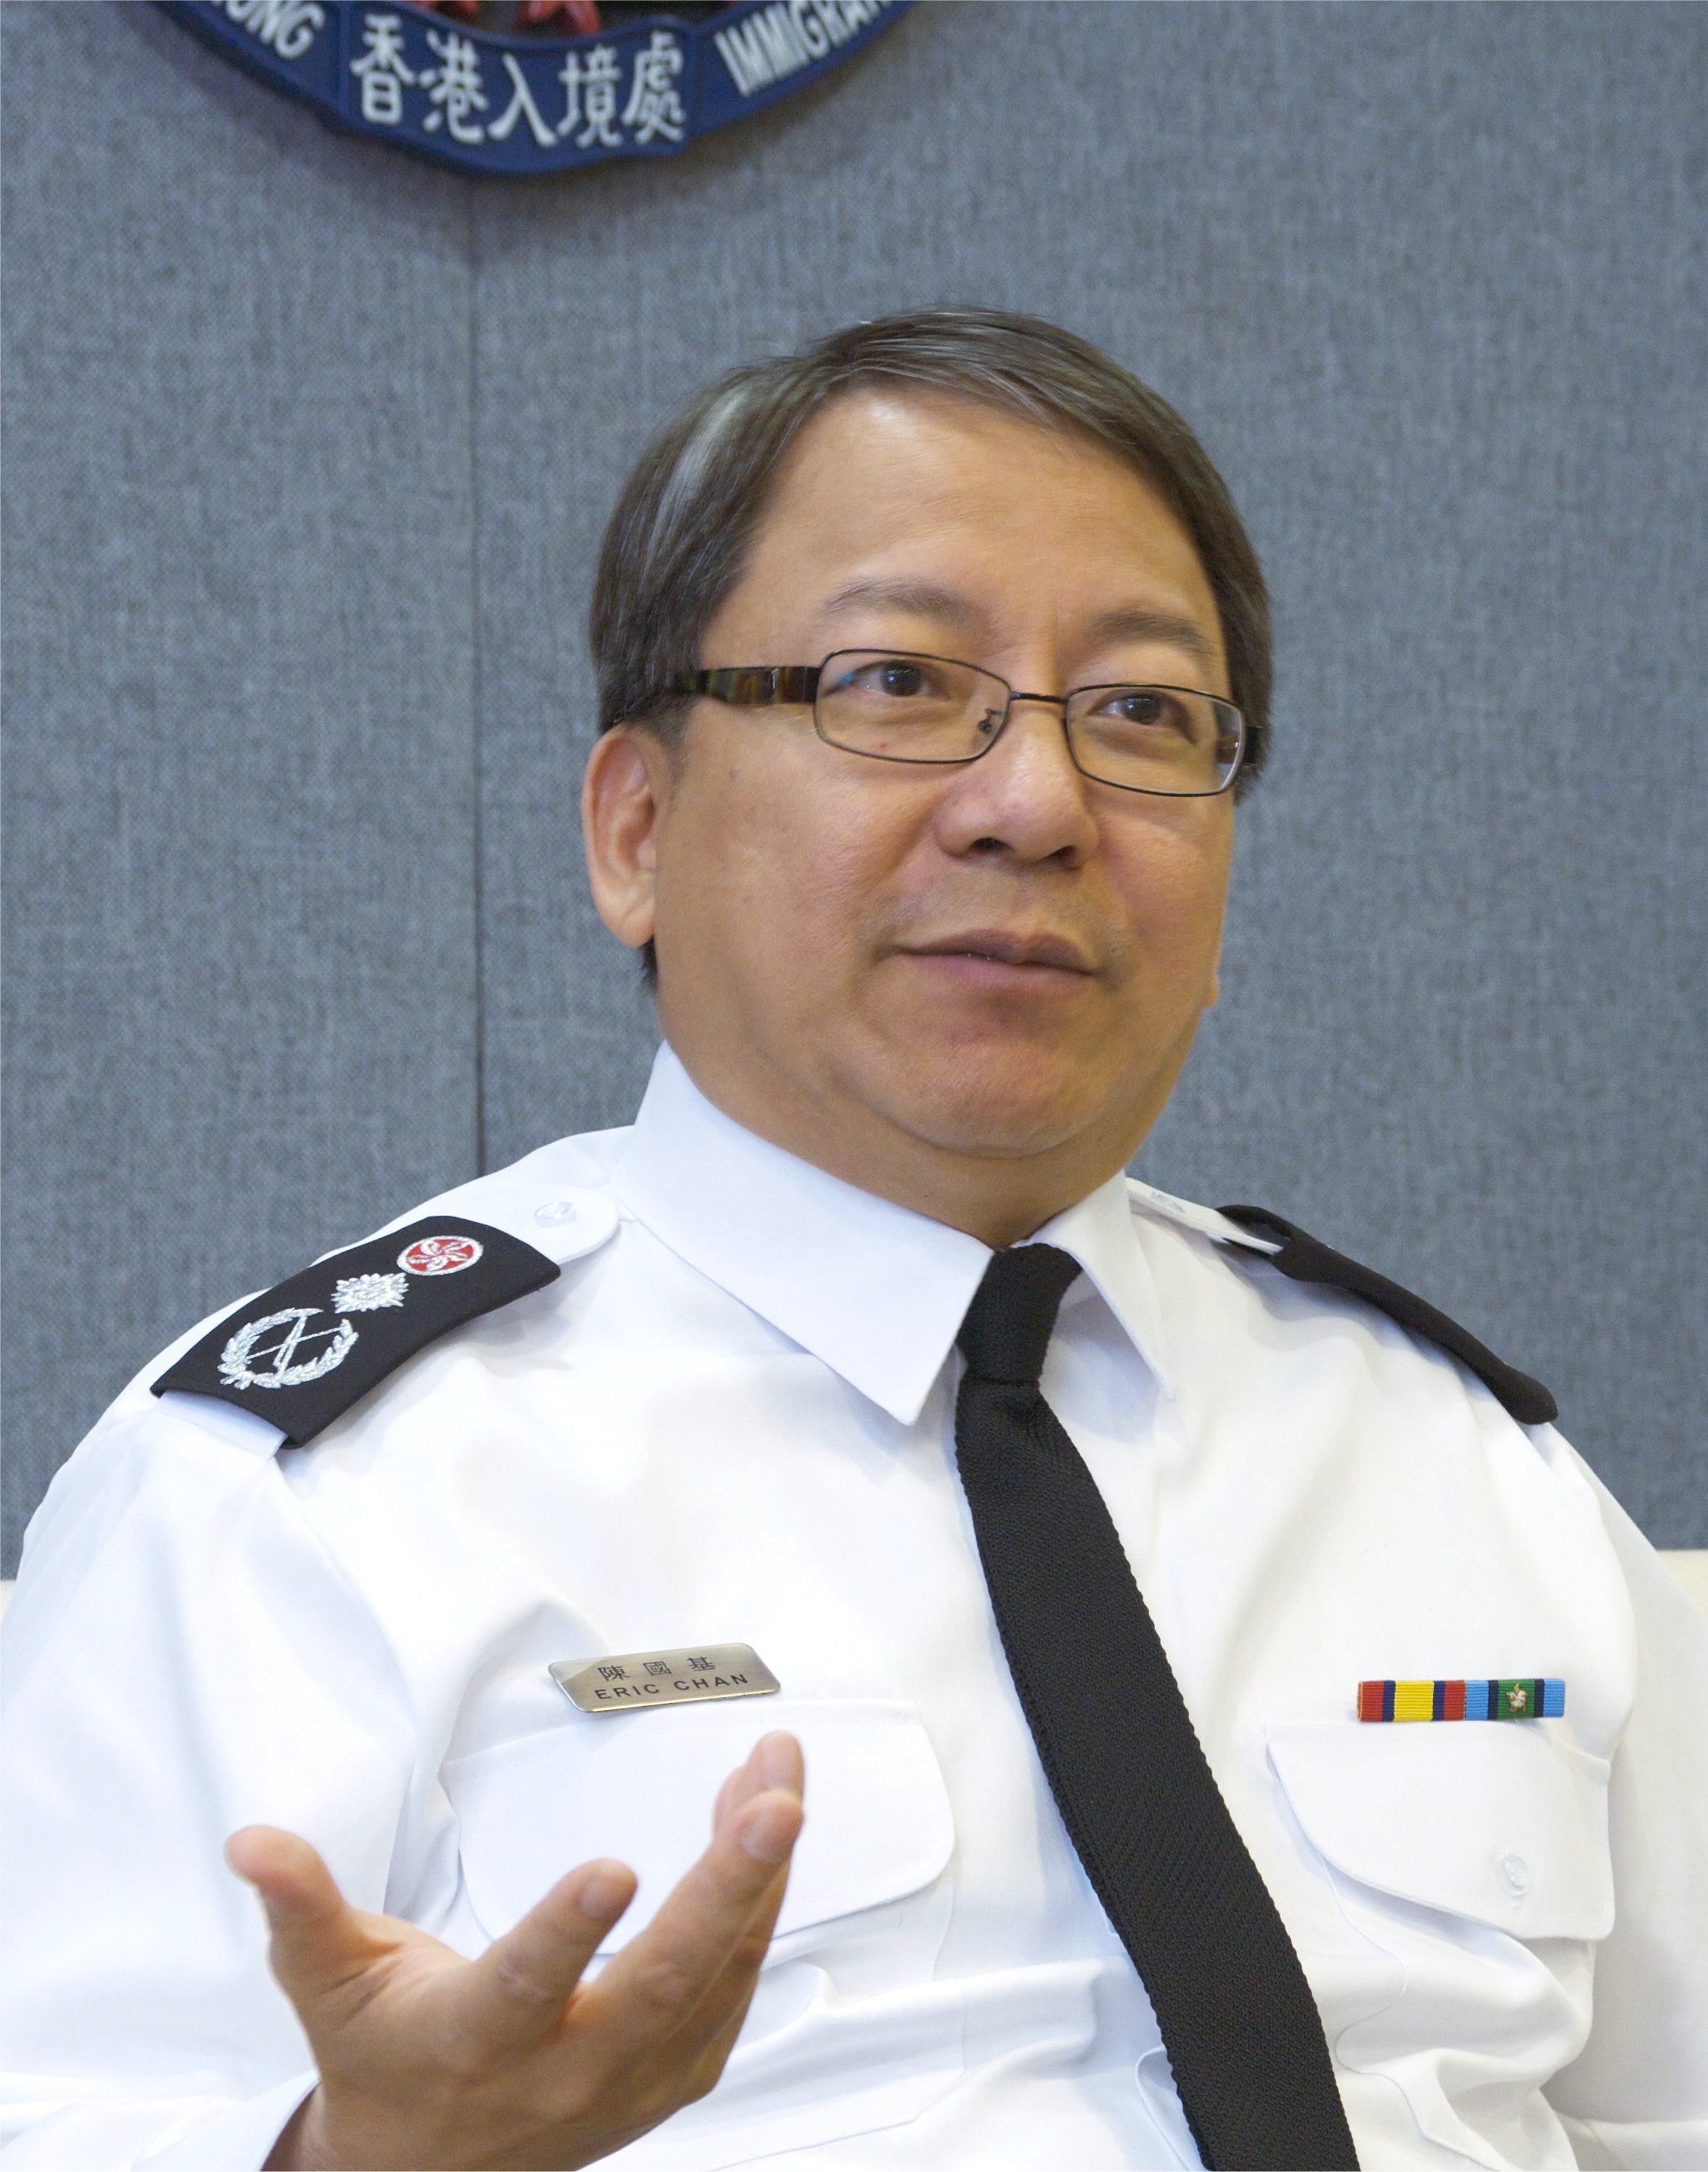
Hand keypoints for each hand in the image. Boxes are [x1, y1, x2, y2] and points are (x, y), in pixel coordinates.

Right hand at [229, 1731, 803, 2170]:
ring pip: (717, 1975)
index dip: (569, 1930)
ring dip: (758, 1873)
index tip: (613, 1865)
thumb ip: (301, 1907)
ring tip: (777, 1776)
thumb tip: (253, 1842)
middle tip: (775, 1804)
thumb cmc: (384, 2056)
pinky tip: (761, 1825)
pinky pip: (735, 1983)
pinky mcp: (679, 2070)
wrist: (431, 2168)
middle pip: (661, 1981)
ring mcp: (634, 2078)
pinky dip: (758, 1902)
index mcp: (475, 2042)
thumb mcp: (327, 1982)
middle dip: (728, 1886)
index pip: (526, 1986)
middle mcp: (565, 2071)